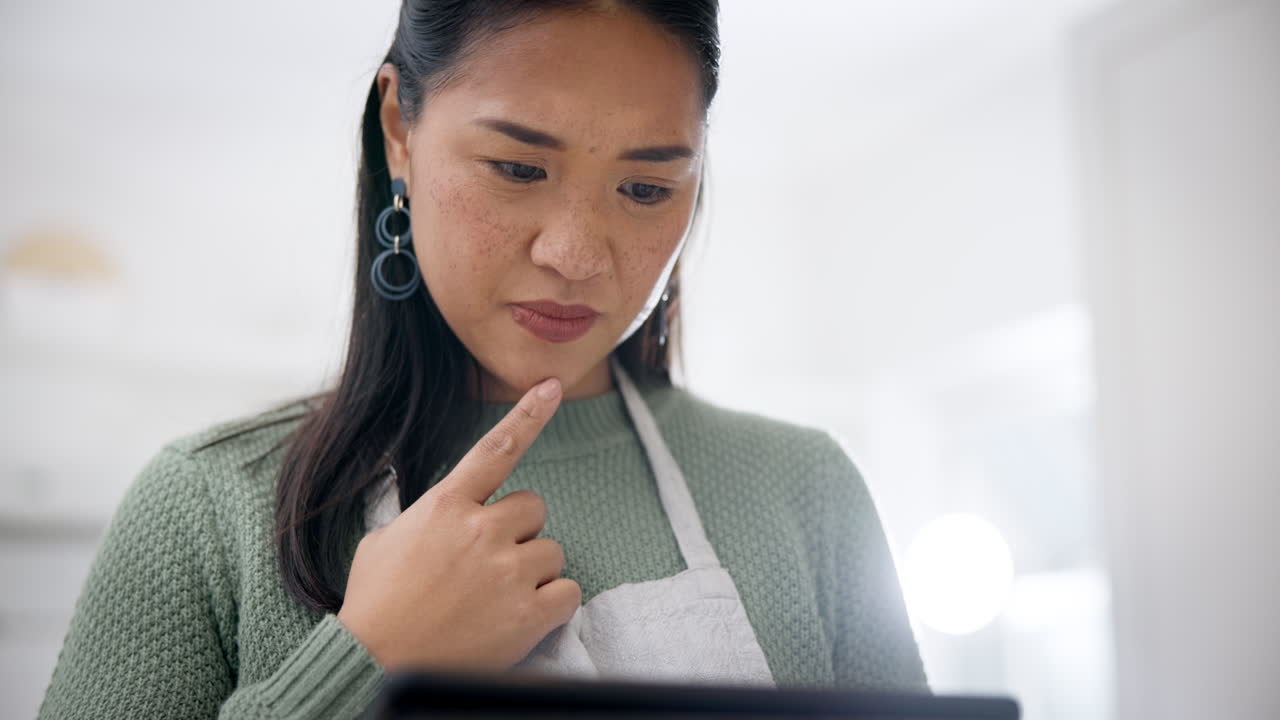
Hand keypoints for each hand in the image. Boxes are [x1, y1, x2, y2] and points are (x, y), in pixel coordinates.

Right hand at [337, 377, 580, 670]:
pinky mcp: (527, 613)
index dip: (528, 415)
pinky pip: (568, 592)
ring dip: (533, 571)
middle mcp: (480, 530)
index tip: (553, 387)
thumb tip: (444, 514)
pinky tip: (521, 618)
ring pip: (552, 551)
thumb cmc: (374, 607)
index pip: (495, 449)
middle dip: (519, 532)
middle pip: (534, 507)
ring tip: (496, 599)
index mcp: (444, 506)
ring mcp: (507, 571)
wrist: (374, 664)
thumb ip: (424, 519)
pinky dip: (552, 604)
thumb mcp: (383, 543)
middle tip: (491, 564)